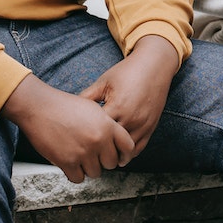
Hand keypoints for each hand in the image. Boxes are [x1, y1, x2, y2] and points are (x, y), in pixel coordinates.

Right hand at [0, 74, 133, 183]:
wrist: (39, 107)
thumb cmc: (64, 106)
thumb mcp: (93, 109)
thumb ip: (107, 124)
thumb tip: (116, 140)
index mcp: (108, 125)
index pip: (128, 147)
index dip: (124, 154)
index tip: (119, 157)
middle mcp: (99, 139)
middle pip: (111, 163)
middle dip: (103, 161)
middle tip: (93, 155)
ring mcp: (83, 152)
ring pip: (95, 173)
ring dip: (88, 167)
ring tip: (79, 155)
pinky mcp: (67, 162)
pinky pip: (78, 178)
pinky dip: (74, 173)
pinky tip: (70, 163)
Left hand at [80, 35, 178, 160]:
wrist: (154, 66)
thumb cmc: (126, 72)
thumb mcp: (104, 82)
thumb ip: (86, 97)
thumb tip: (68, 110)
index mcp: (117, 107)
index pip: (97, 132)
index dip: (85, 138)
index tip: (76, 141)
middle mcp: (132, 119)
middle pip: (111, 146)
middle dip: (98, 151)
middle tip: (86, 155)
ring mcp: (143, 125)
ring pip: (126, 152)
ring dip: (114, 156)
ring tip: (101, 156)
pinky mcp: (151, 127)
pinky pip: (139, 148)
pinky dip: (128, 153)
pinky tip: (117, 153)